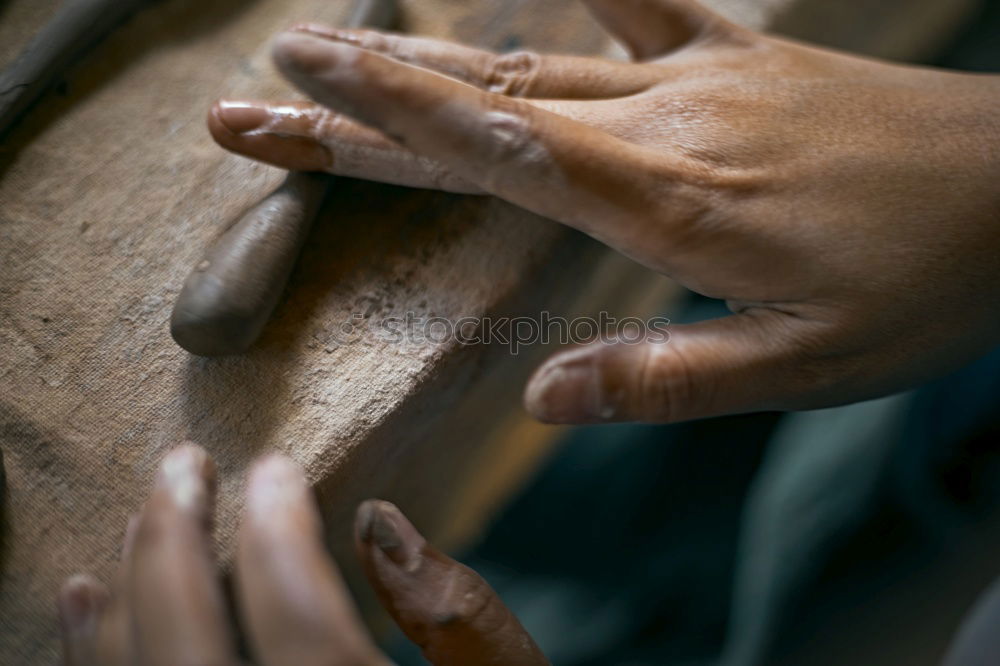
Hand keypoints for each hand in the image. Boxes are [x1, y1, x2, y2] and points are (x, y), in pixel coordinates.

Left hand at [58, 445, 546, 665]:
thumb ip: (456, 617)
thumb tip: (378, 523)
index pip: (297, 620)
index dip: (278, 531)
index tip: (274, 469)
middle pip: (187, 653)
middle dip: (176, 543)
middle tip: (185, 466)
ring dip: (119, 602)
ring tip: (133, 520)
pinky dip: (92, 664)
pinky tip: (84, 608)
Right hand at [208, 0, 999, 423]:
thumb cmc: (919, 284)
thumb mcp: (799, 367)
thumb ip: (665, 379)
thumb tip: (543, 399)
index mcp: (662, 203)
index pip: (490, 151)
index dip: (382, 120)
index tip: (292, 94)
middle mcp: (660, 124)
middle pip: (477, 104)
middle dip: (359, 98)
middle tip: (259, 92)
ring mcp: (698, 78)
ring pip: (531, 64)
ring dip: (427, 60)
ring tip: (340, 47)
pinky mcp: (738, 58)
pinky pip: (642, 5)